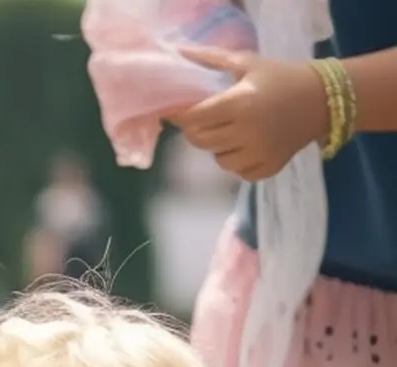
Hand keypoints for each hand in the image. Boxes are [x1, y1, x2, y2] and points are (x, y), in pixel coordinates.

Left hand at [172, 49, 329, 181]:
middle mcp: (246, 132)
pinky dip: (240, 161)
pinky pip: (238, 172)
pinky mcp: (268, 169)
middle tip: (212, 119)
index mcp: (239, 103)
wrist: (324, 98)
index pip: (193, 119)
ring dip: (221, 147)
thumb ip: (213, 60)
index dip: (184, 116)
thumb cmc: (281, 77)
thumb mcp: (249, 63)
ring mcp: (258, 154)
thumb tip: (181, 53)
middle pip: (200, 142)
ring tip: (237, 131)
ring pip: (218, 160)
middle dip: (200, 130)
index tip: (184, 111)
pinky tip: (252, 145)